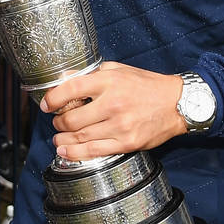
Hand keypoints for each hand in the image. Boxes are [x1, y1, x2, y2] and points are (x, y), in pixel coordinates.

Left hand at [40, 61, 185, 160]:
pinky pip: (95, 151)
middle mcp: (112, 104)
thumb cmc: (146, 85)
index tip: (46, 105)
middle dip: (57, 122)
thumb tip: (64, 79)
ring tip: (58, 138)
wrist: (177, 103)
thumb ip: (91, 74)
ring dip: (62, 139)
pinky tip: (66, 151)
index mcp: (108, 82)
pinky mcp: (127, 143)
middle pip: (71, 118)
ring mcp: (120, 126)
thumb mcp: (117, 70)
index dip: (52, 99)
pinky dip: (76, 153)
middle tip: (56, 121)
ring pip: (80, 137)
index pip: (70, 89)